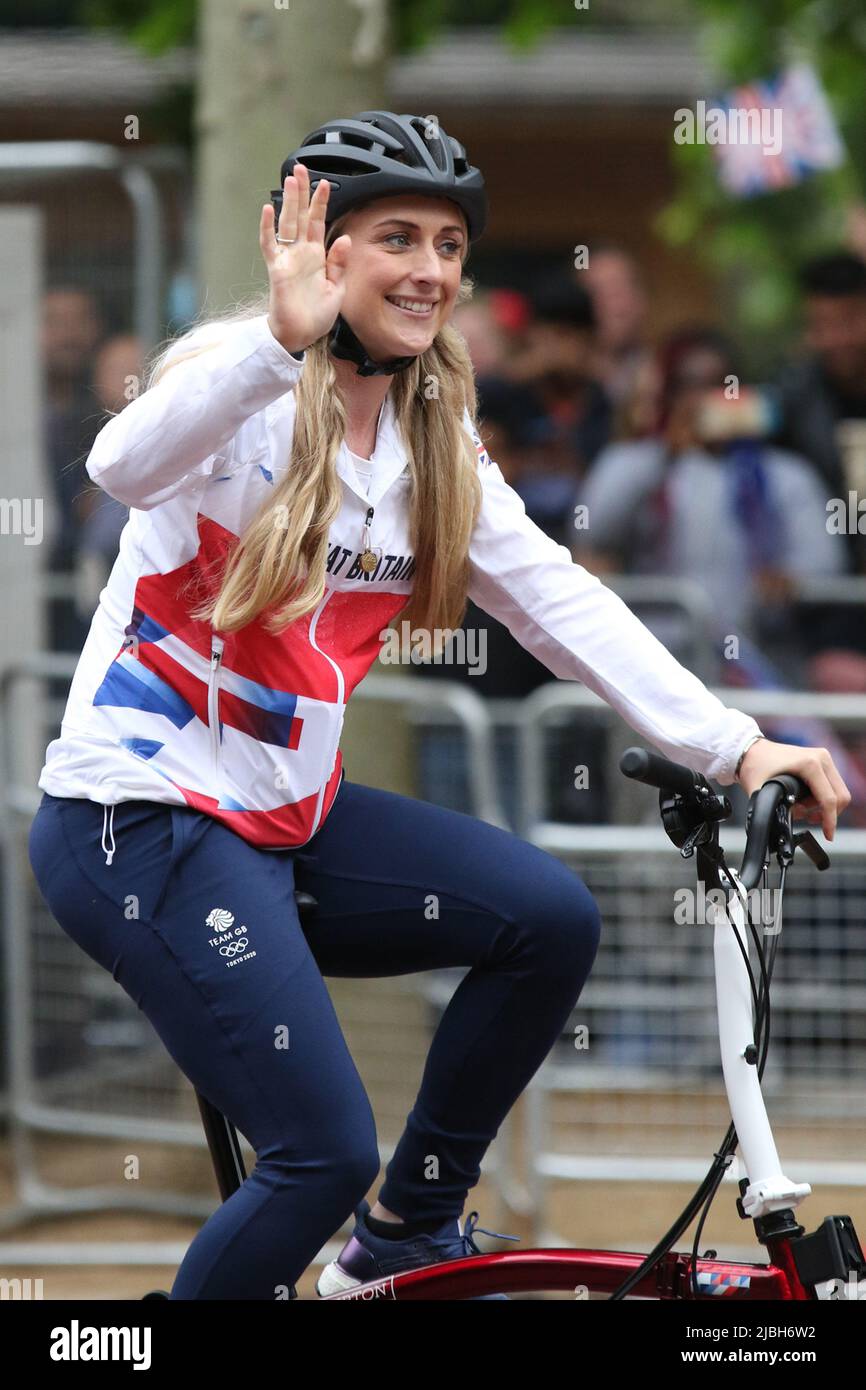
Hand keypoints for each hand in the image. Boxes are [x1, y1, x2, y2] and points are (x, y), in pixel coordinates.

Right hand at [259, 163, 351, 354]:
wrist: (300, 336)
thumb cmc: (316, 316)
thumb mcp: (337, 290)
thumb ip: (340, 264)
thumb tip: (344, 238)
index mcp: (317, 256)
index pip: (318, 223)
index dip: (320, 203)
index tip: (325, 183)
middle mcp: (301, 253)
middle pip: (300, 216)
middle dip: (302, 192)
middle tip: (302, 168)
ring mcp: (287, 259)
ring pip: (287, 223)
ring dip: (288, 201)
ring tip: (290, 178)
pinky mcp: (276, 269)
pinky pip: (269, 245)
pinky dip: (268, 228)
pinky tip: (269, 210)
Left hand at [736, 738, 850, 840]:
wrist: (751, 750)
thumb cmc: (755, 766)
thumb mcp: (760, 791)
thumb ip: (770, 811)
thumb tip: (780, 828)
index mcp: (809, 764)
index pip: (829, 799)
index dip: (829, 821)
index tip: (828, 835)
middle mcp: (821, 758)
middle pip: (840, 796)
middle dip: (828, 814)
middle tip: (808, 820)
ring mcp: (823, 758)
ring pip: (838, 792)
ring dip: (825, 806)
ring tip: (801, 809)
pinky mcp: (822, 761)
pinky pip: (832, 786)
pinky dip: (823, 798)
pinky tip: (805, 802)